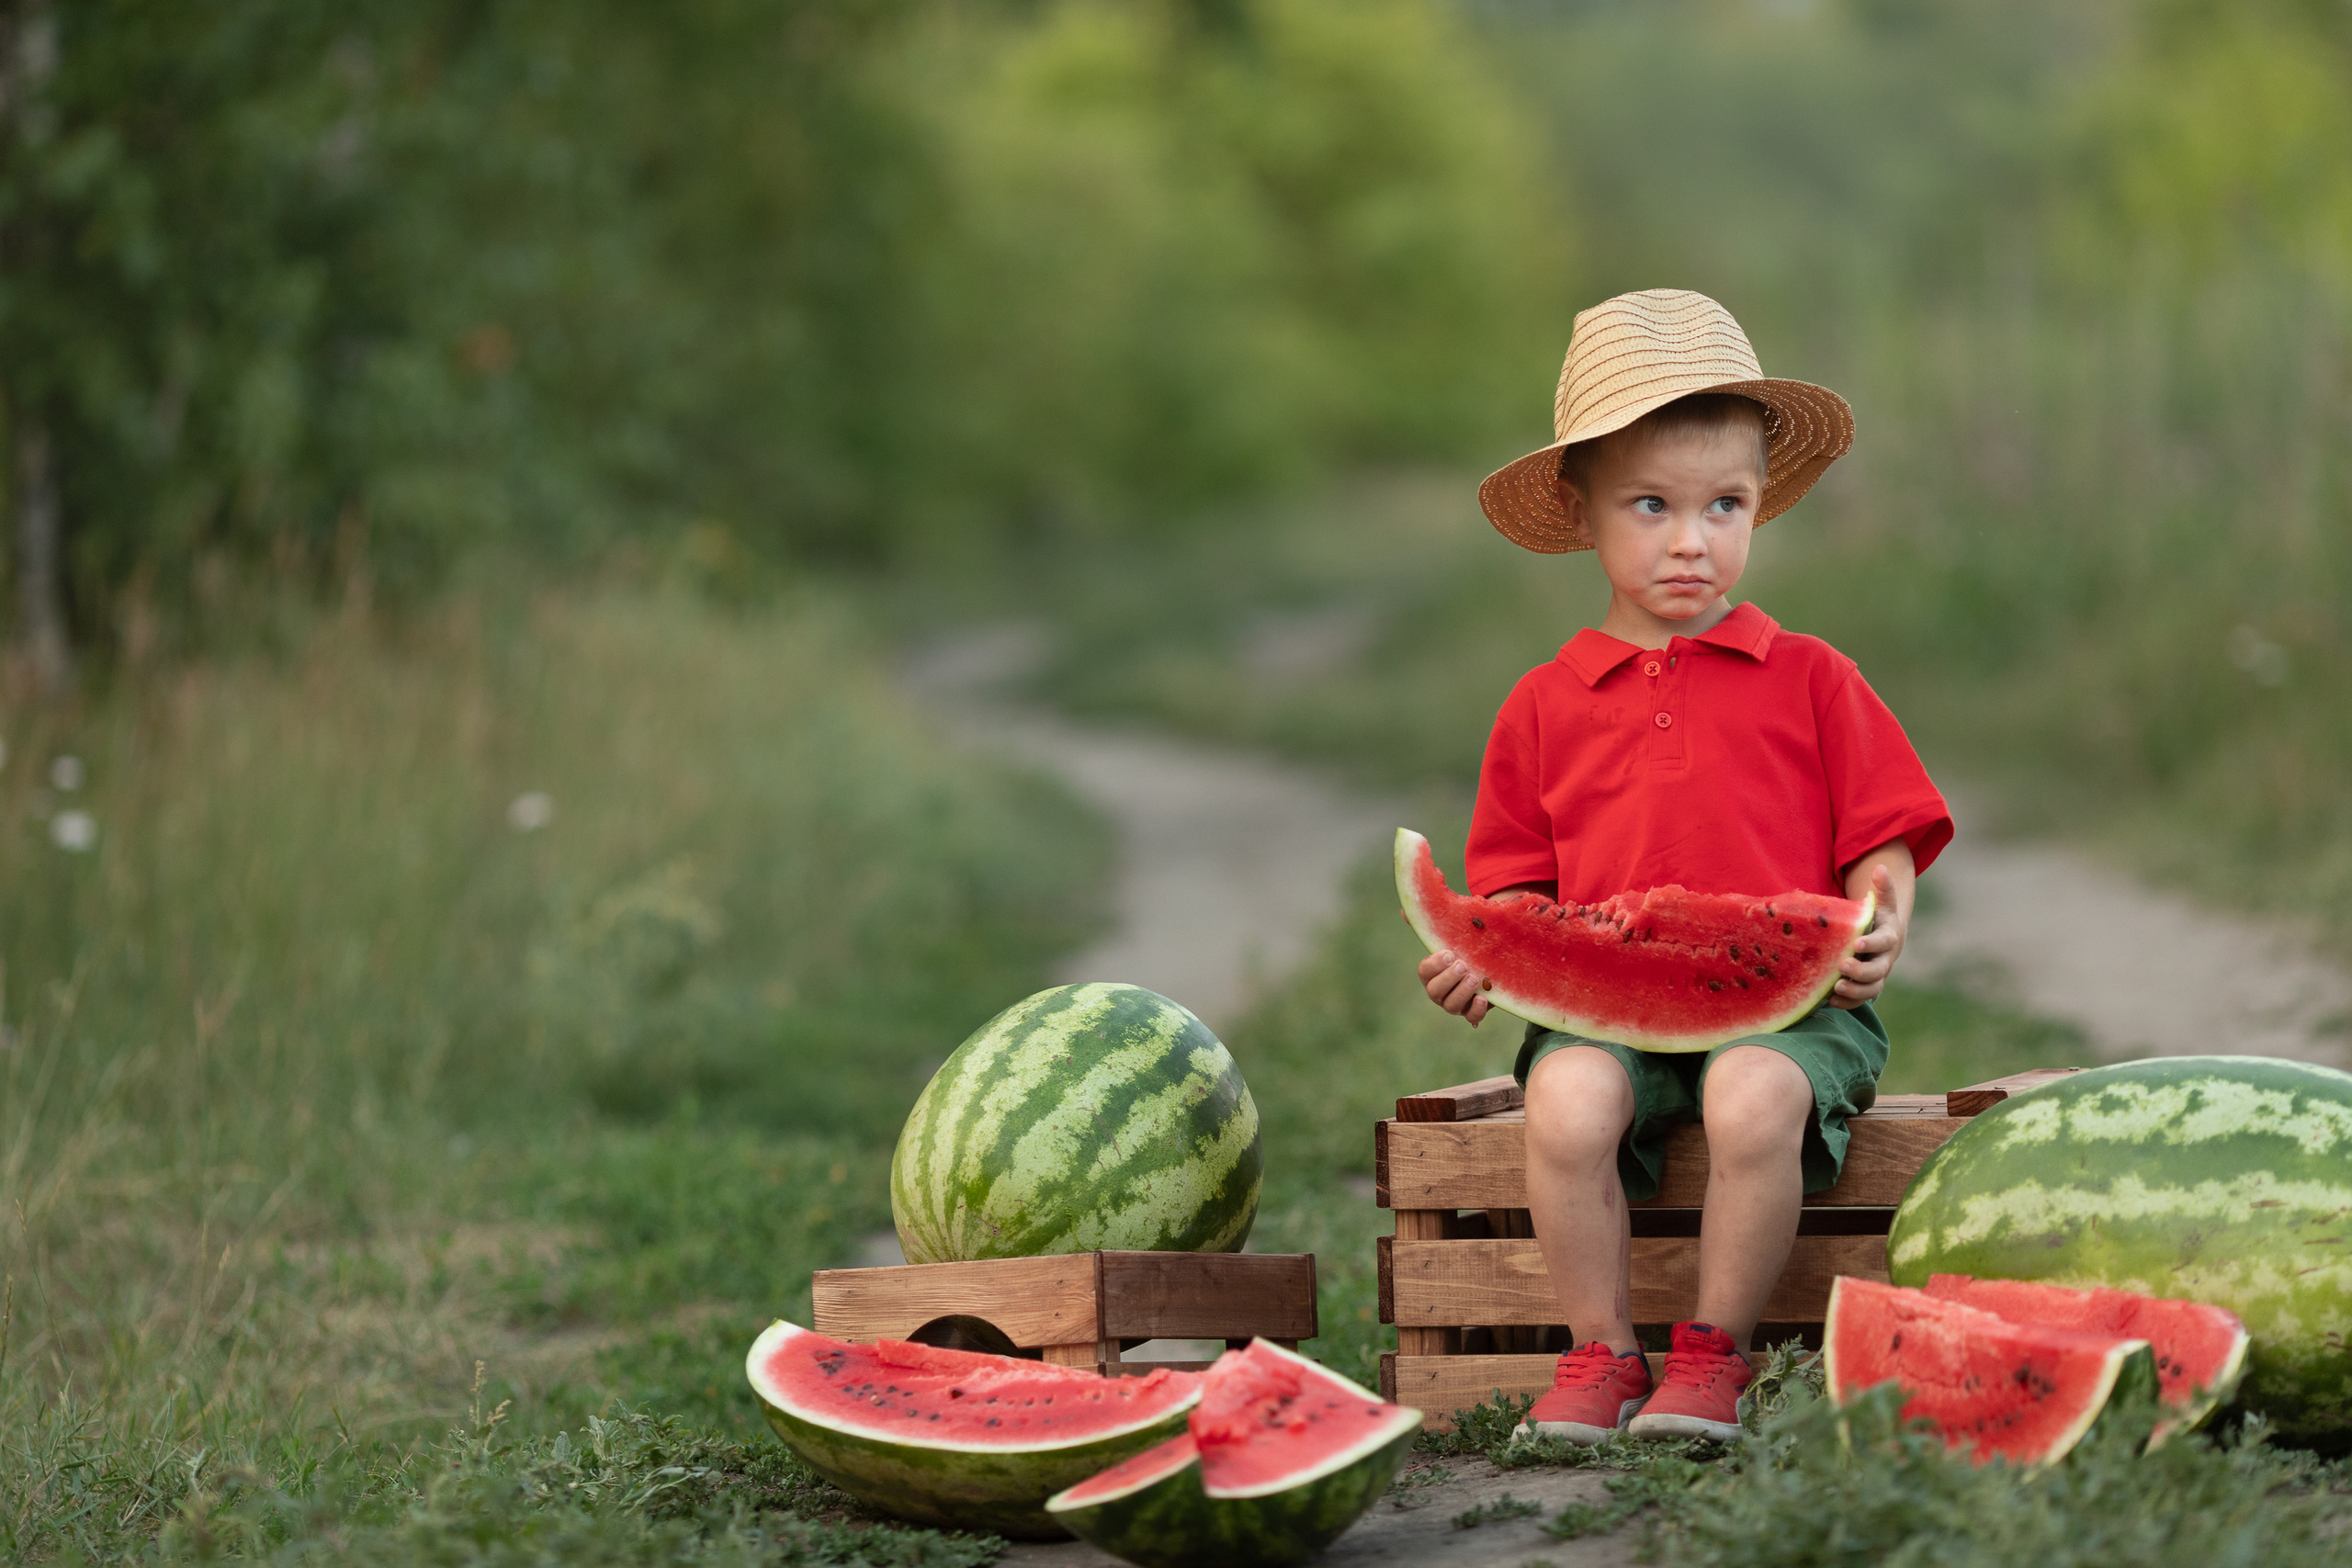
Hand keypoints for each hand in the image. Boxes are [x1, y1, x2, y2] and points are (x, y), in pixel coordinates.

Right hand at [1411, 887, 1546, 1026]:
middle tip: (1462, 965)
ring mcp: (1455, 1003)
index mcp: (1431, 972)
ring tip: (1475, 978)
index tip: (1449, 953)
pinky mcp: (1472, 1012)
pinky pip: (1471, 1018)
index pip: (1424, 971)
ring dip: (1462, 992)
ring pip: (1451, 1006)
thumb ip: (1429, 924)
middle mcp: (1440, 991)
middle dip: (1448, 979)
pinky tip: (1483, 998)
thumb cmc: (1464, 948)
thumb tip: (1403, 910)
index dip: (1435, 964)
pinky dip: (1476, 1011)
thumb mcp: (1450, 935)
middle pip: (1435, 991)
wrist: (1489, 960)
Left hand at [1830, 861, 1905, 1008]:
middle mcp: (1885, 960)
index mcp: (1888, 937)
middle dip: (1861, 971)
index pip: (1883, 942)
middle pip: (1878, 971)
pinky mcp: (1866, 988)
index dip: (1872, 943)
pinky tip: (1829, 1001)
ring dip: (1855, 991)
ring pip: (1871, 989)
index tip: (1856, 943)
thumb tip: (1879, 867)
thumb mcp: (1882, 903)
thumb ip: (1882, 888)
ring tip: (1836, 988)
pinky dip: (1847, 1002)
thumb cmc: (1878, 919)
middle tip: (1842, 967)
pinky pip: (1860, 1000)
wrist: (1883, 941)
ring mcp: (1876, 976)